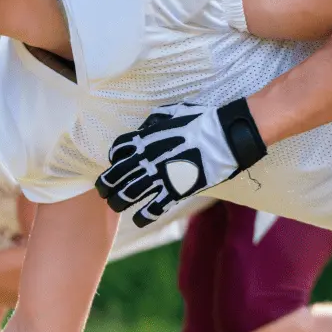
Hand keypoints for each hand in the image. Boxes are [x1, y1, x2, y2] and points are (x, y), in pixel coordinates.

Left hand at [95, 98, 266, 226]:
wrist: (227, 136)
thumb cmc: (203, 121)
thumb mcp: (174, 112)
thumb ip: (156, 120)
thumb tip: (148, 125)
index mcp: (144, 139)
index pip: (117, 151)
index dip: (114, 160)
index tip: (116, 165)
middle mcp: (145, 159)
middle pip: (114, 176)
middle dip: (106, 186)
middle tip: (105, 193)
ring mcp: (158, 177)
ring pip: (127, 195)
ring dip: (118, 202)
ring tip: (116, 206)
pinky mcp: (174, 191)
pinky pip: (153, 209)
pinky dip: (143, 217)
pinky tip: (139, 219)